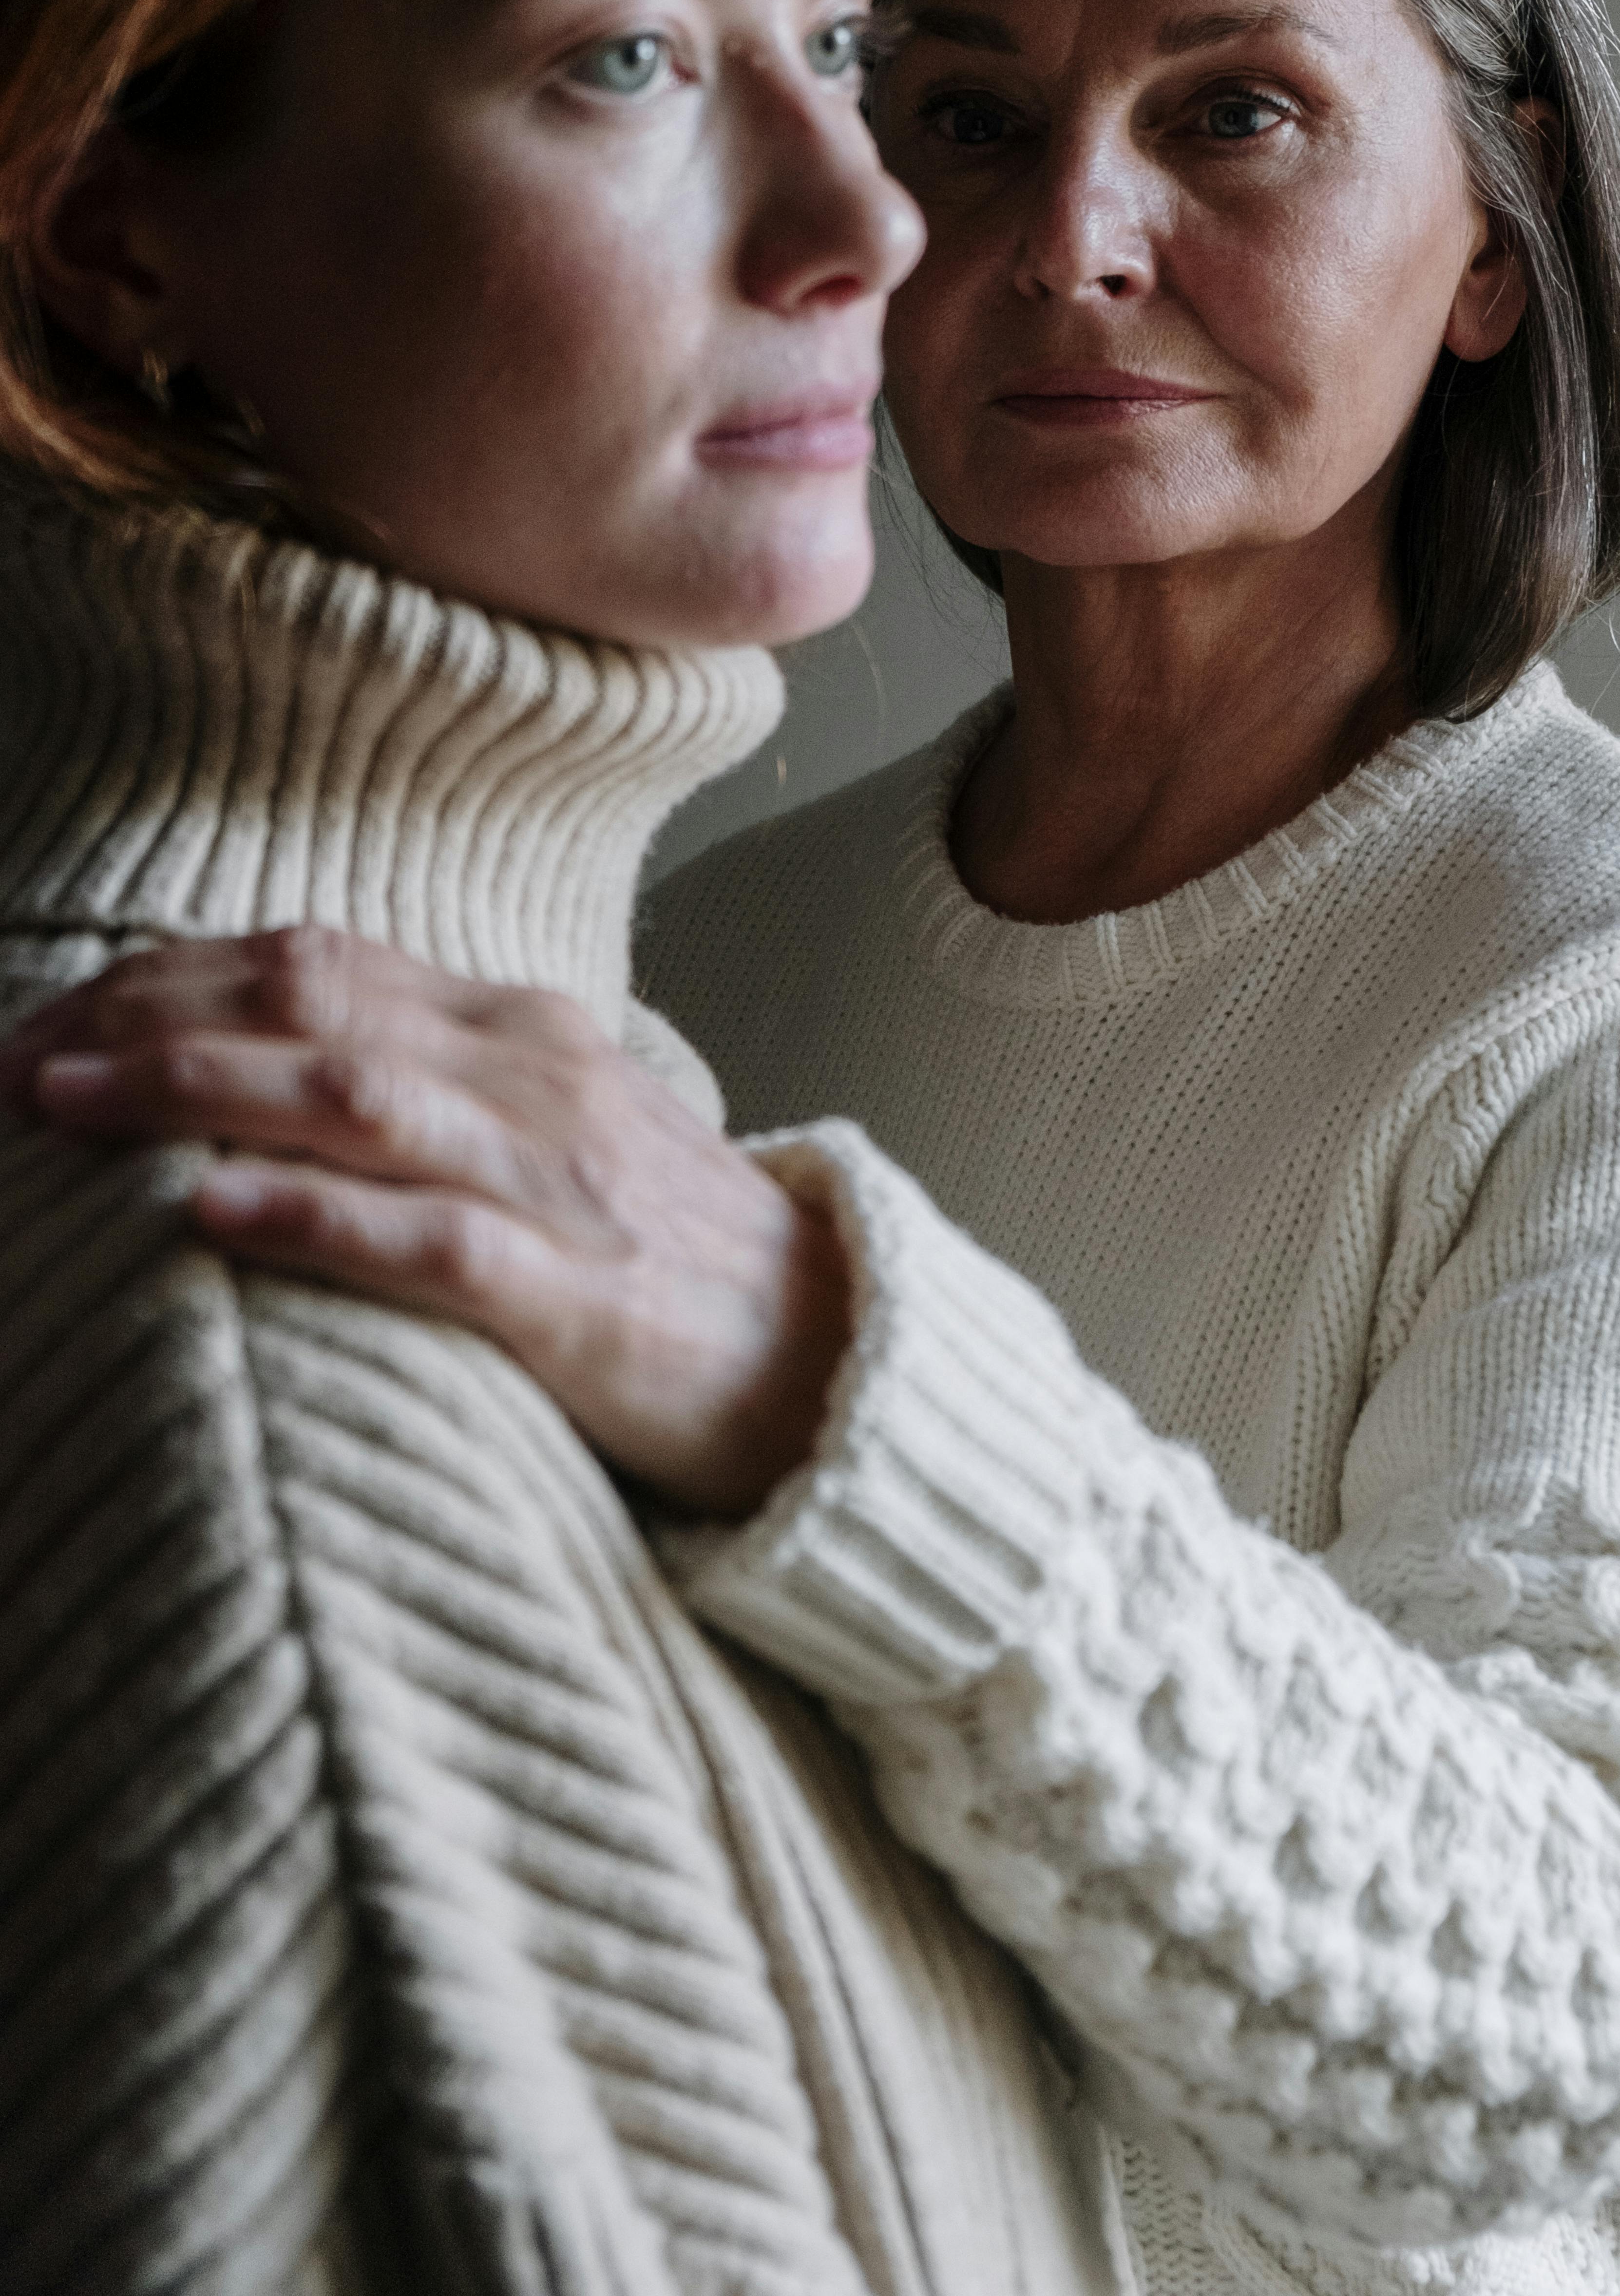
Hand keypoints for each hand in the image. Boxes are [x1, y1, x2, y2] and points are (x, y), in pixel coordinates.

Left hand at [0, 928, 849, 1517]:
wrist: (836, 1359)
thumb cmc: (666, 1260)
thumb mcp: (551, 1139)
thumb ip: (431, 1095)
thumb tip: (271, 1080)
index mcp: (522, 1032)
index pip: (317, 960)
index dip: (169, 975)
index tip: (51, 1014)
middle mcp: (534, 1077)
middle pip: (314, 1004)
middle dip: (147, 1021)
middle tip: (13, 1059)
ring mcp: (559, 1183)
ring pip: (354, 1095)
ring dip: (194, 1090)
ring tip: (66, 1105)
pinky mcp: (578, 1300)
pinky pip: (428, 1242)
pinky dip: (312, 1217)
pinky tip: (209, 1213)